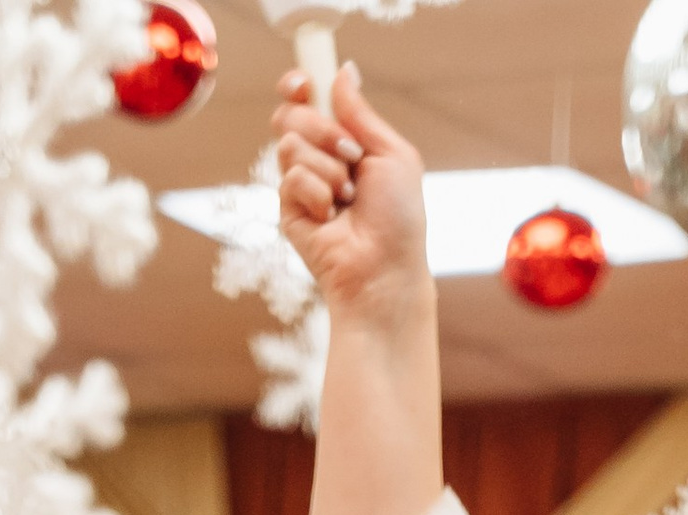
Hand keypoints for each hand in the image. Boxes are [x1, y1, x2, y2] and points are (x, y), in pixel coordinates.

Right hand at [272, 64, 429, 325]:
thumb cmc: (398, 220)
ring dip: (327, 166)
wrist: (384, 270)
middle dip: (321, 128)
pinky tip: (331, 216)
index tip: (304, 84)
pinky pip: (291, 178)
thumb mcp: (391, 154)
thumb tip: (343, 71)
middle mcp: (319, 159)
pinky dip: (318, 193)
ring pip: (289, 143)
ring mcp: (301, 184)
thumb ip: (361, 113)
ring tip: (347, 195)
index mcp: (344, 140)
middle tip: (350, 154)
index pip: (307, 100)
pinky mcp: (288, 210)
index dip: (300, 85)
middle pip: (291, 114)